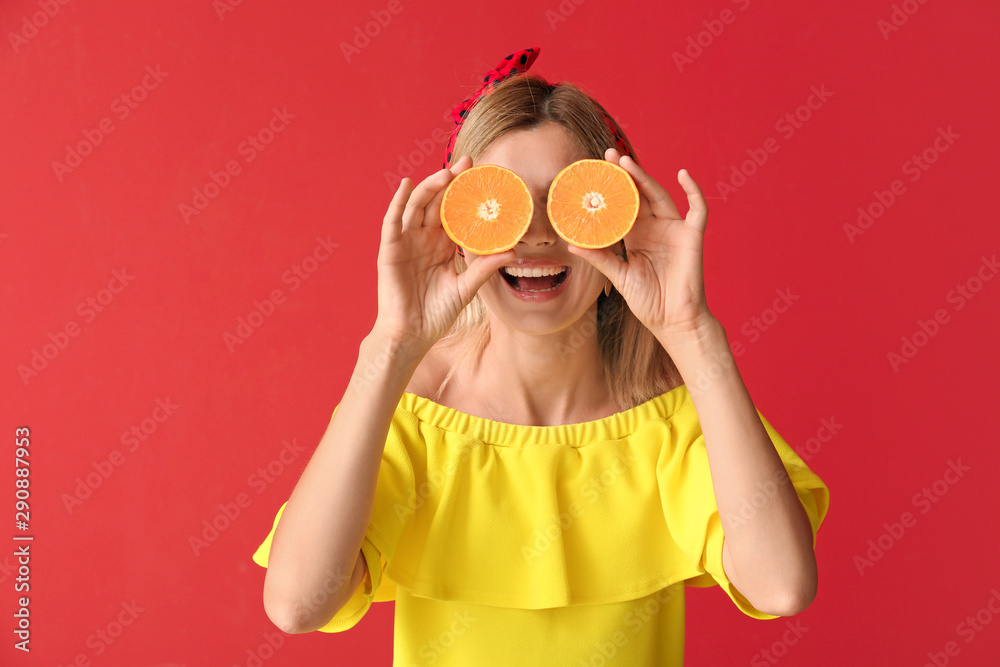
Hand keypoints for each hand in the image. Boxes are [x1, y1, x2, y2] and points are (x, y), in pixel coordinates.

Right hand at [373, 155, 516, 352]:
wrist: (412, 334)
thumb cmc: (436, 313)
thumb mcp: (466, 287)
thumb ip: (484, 268)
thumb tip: (512, 252)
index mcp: (440, 244)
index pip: (453, 211)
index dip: (465, 193)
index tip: (483, 176)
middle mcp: (423, 238)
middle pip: (436, 202)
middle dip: (450, 181)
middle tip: (469, 163)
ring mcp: (405, 242)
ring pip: (417, 206)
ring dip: (430, 187)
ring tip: (447, 173)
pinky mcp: (390, 249)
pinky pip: (392, 221)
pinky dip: (398, 202)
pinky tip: (407, 185)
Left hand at [566, 148, 715, 346]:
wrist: (673, 321)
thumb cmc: (648, 301)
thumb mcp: (619, 276)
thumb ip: (600, 258)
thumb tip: (572, 244)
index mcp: (636, 236)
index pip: (622, 205)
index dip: (611, 189)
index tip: (594, 173)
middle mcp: (655, 228)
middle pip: (639, 194)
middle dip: (625, 175)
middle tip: (608, 157)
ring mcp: (674, 230)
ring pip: (660, 196)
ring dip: (645, 178)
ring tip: (627, 163)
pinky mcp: (692, 236)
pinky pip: (698, 209)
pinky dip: (694, 190)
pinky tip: (683, 174)